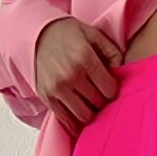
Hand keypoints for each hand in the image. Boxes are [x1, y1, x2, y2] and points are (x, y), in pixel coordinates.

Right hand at [34, 17, 123, 137]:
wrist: (35, 34)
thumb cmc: (67, 35)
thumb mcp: (92, 34)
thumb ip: (111, 52)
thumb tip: (121, 71)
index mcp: (84, 58)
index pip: (109, 90)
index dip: (112, 89)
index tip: (107, 85)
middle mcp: (70, 75)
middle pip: (98, 103)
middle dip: (101, 100)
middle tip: (98, 93)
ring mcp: (57, 88)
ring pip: (84, 116)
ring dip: (89, 111)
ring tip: (88, 101)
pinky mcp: (47, 98)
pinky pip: (66, 121)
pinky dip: (74, 121)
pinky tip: (77, 112)